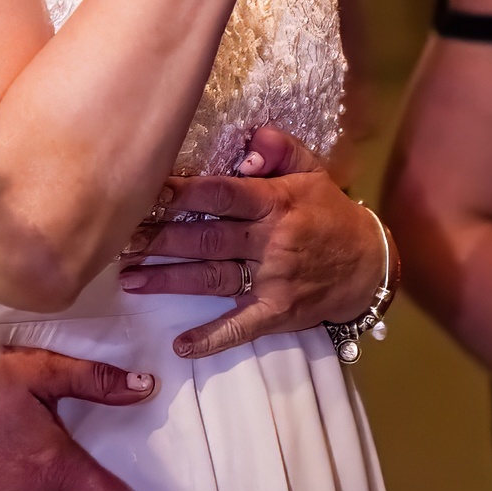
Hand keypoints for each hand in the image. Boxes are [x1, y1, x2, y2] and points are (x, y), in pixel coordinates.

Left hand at [119, 124, 387, 357]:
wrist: (369, 265)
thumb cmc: (329, 212)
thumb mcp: (311, 170)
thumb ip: (278, 149)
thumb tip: (246, 146)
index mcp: (275, 202)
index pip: (222, 194)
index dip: (183, 192)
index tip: (147, 191)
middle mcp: (271, 241)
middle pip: (206, 237)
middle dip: (160, 237)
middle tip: (121, 238)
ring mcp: (273, 279)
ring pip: (211, 277)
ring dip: (168, 279)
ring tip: (129, 277)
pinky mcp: (277, 312)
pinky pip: (241, 327)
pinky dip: (211, 338)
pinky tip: (180, 344)